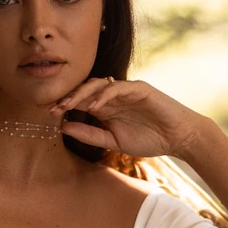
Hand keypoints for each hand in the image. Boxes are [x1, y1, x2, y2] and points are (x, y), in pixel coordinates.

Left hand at [50, 76, 214, 160]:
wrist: (179, 138)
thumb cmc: (149, 139)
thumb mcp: (113, 142)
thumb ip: (90, 135)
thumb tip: (63, 127)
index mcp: (106, 108)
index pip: (80, 102)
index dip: (64, 106)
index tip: (47, 113)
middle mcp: (113, 96)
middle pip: (85, 90)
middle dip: (67, 97)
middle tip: (52, 107)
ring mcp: (126, 90)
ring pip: (98, 85)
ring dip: (81, 94)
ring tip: (68, 105)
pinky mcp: (139, 89)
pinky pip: (117, 88)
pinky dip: (103, 95)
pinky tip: (93, 106)